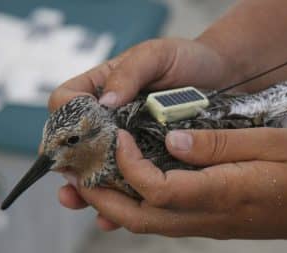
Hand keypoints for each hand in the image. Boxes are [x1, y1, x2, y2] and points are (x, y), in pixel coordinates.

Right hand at [54, 37, 236, 229]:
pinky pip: (130, 179)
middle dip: (71, 164)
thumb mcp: (156, 55)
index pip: (67, 102)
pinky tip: (112, 216)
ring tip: (82, 202)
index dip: (64, 119)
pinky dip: (119, 196)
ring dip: (89, 187)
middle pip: (78, 142)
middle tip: (71, 184)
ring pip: (100, 166)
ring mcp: (130, 140)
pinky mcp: (150, 157)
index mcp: (103, 88)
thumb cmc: (187, 59)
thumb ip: (129, 72)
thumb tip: (106, 102)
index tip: (74, 135)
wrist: (222, 77)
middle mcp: (111, 117)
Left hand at [62, 128, 286, 251]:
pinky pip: (165, 221)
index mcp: (224, 192)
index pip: (159, 188)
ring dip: (115, 205)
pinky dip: (138, 207)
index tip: (119, 137)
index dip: (130, 165)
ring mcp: (210, 224)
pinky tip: (128, 191)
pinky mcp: (212, 222)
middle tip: (78, 175)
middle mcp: (210, 216)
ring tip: (90, 183)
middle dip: (104, 197)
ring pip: (149, 224)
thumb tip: (172, 142)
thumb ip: (220, 144)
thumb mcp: (271, 143)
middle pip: (142, 217)